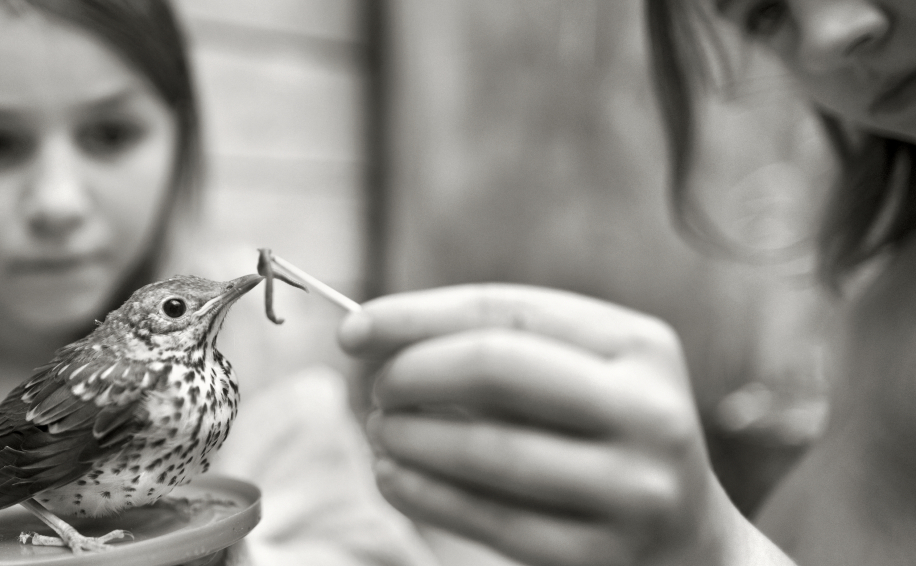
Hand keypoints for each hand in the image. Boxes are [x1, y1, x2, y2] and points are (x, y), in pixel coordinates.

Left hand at [338, 284, 756, 565]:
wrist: (687, 545)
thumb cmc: (601, 437)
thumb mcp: (579, 374)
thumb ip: (495, 344)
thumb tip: (371, 332)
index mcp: (640, 345)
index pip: (505, 311)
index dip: (416, 315)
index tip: (352, 328)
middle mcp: (648, 411)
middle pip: (496, 367)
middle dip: (414, 371)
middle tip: (376, 389)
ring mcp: (630, 488)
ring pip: (488, 448)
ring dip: (410, 436)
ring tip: (382, 431)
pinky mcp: (598, 554)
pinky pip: (487, 518)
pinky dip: (423, 492)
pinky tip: (391, 477)